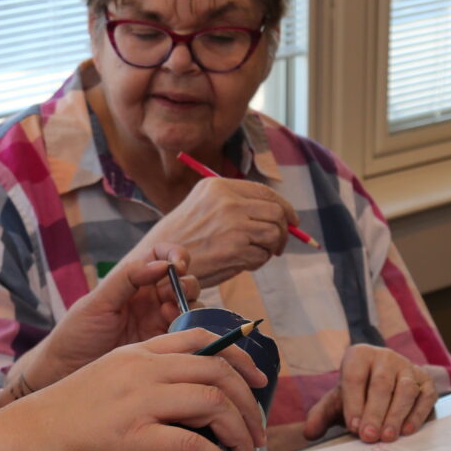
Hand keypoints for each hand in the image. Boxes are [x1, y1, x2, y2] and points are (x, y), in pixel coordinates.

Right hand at [3, 327, 268, 450]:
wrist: (25, 441)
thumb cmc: (60, 423)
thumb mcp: (103, 385)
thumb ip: (137, 389)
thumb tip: (173, 417)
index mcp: (135, 355)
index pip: (199, 340)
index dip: (239, 358)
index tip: (258, 382)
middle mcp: (142, 371)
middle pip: (218, 372)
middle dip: (250, 406)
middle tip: (258, 435)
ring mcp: (139, 402)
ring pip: (215, 405)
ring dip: (242, 437)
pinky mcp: (134, 437)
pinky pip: (195, 447)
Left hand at [19, 245, 198, 386]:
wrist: (66, 372)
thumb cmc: (76, 335)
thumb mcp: (97, 302)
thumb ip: (127, 279)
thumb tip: (161, 264)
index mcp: (134, 282)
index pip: (163, 256)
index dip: (175, 255)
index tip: (177, 266)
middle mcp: (151, 301)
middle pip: (184, 282)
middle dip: (185, 285)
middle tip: (169, 299)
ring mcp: (160, 324)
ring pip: (192, 308)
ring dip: (189, 307)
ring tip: (170, 317)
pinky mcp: (165, 349)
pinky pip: (189, 336)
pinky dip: (192, 331)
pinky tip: (176, 334)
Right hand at [139, 177, 297, 288]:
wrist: (158, 262)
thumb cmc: (180, 239)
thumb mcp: (202, 207)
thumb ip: (234, 205)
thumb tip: (278, 213)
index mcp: (217, 187)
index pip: (265, 191)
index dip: (284, 207)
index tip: (291, 220)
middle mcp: (226, 201)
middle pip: (276, 211)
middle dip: (284, 230)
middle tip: (278, 244)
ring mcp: (232, 224)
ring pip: (273, 233)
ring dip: (270, 248)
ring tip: (254, 255)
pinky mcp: (235, 249)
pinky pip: (262, 255)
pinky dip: (257, 262)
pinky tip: (240, 263)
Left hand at [302, 345, 437, 443]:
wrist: (383, 386)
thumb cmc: (356, 395)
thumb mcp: (336, 401)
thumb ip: (320, 415)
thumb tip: (309, 432)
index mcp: (359, 355)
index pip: (354, 377)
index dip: (353, 403)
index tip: (353, 426)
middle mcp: (385, 357)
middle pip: (381, 384)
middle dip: (374, 412)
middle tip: (369, 437)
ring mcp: (408, 367)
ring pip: (405, 389)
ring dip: (396, 415)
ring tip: (387, 437)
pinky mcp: (426, 381)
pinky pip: (425, 397)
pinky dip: (417, 414)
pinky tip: (407, 431)